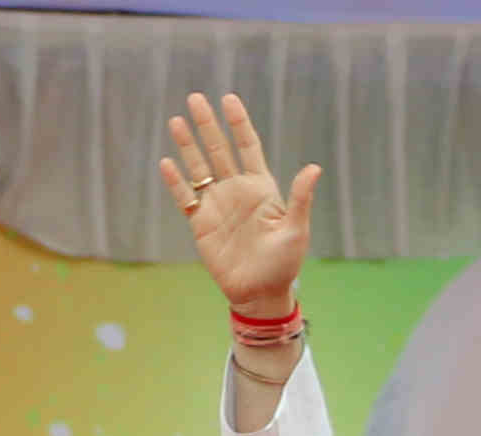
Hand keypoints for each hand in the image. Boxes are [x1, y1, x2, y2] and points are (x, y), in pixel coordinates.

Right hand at [161, 94, 319, 315]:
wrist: (260, 293)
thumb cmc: (284, 263)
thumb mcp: (296, 230)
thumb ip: (300, 198)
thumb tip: (314, 168)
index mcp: (261, 187)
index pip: (248, 146)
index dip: (239, 123)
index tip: (229, 99)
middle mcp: (237, 190)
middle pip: (219, 150)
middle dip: (208, 125)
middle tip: (196, 98)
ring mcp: (217, 205)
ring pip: (199, 168)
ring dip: (188, 145)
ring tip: (177, 121)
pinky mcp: (201, 224)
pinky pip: (186, 198)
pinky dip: (176, 182)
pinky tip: (167, 163)